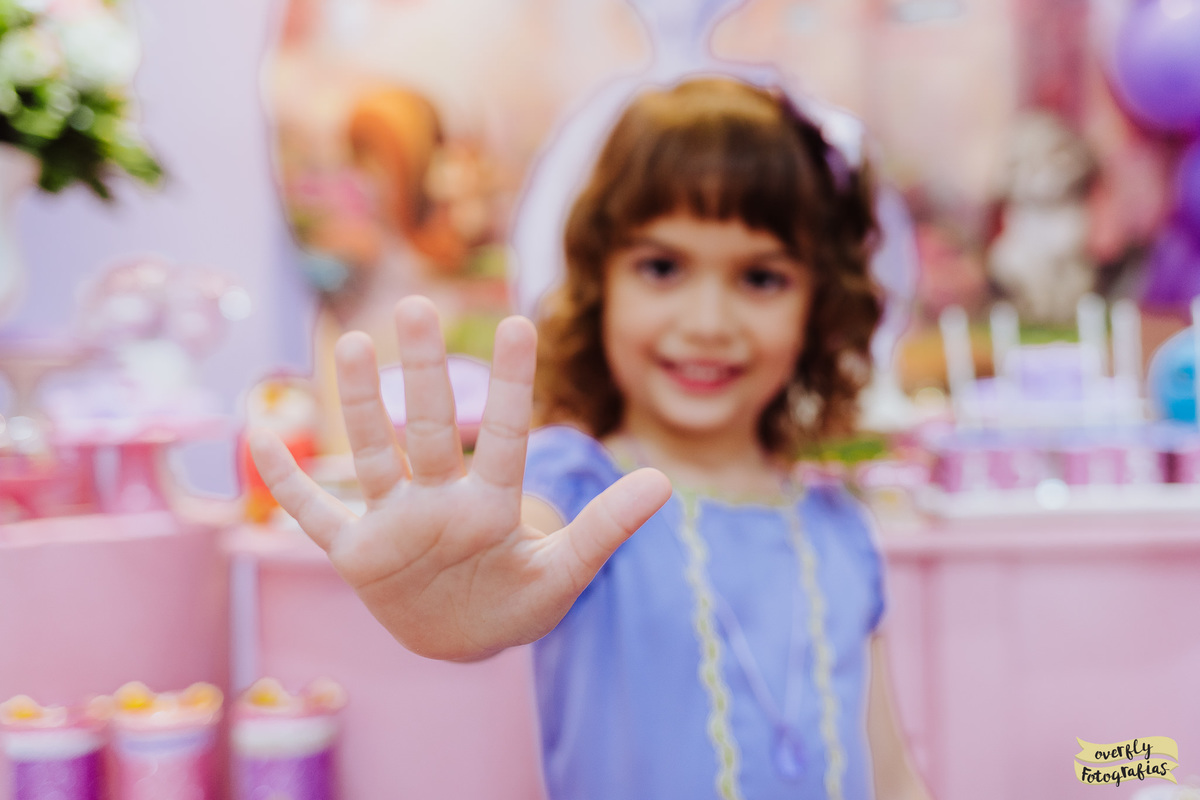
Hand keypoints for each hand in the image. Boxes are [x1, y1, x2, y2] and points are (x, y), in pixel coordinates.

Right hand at [249, 296, 671, 660]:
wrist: (467, 638)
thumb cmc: (519, 602)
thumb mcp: (565, 576)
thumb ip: (605, 530)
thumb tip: (666, 484)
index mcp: (492, 506)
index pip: (506, 435)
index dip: (512, 384)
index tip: (517, 322)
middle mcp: (440, 501)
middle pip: (430, 430)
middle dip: (421, 373)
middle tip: (413, 306)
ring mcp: (395, 523)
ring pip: (371, 455)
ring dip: (358, 407)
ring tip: (351, 345)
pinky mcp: (358, 552)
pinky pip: (315, 513)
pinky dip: (287, 480)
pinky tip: (257, 430)